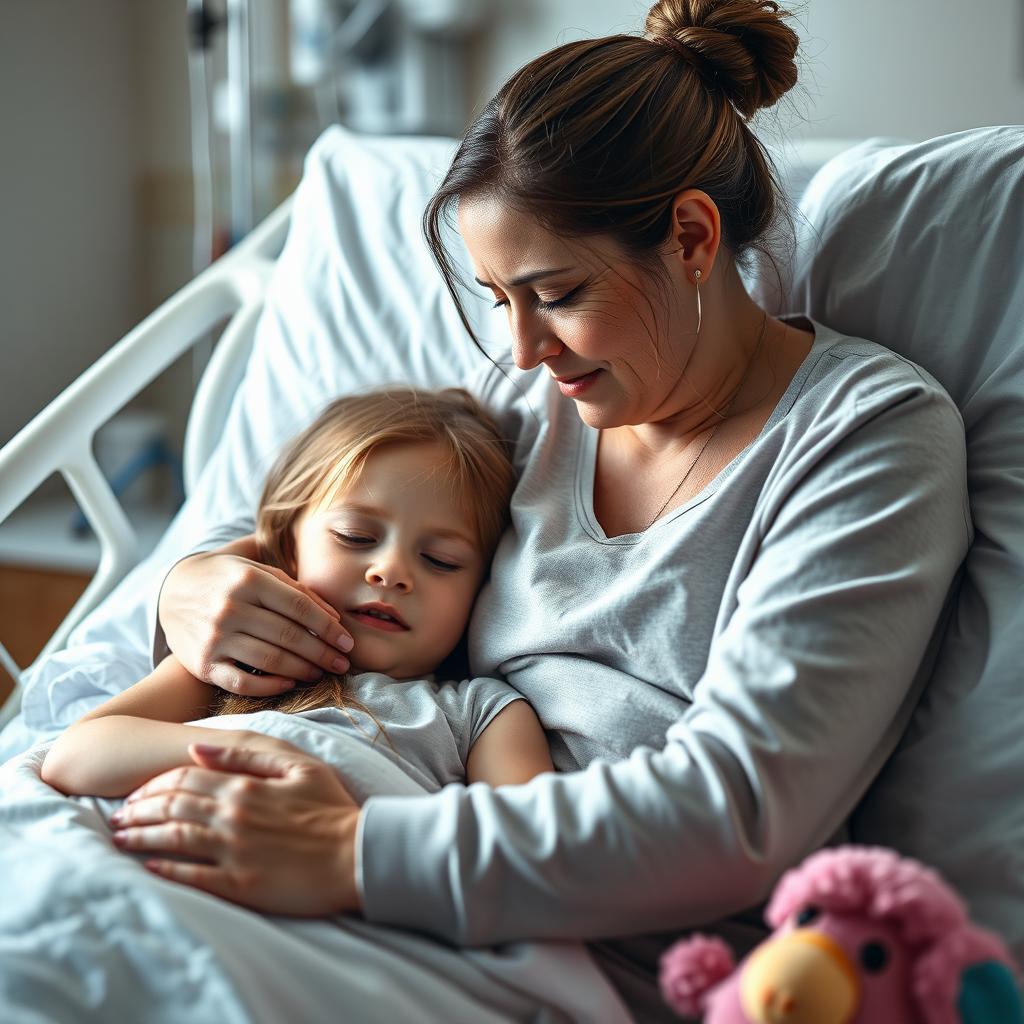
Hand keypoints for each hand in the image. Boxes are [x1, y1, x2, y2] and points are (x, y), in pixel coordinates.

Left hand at [111, 743, 361, 916]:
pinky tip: (148, 865)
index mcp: (245, 787)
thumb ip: (246, 755)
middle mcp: (232, 816)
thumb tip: (197, 747)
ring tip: (120, 838)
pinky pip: (192, 876)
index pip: (184, 779)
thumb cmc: (332, 808)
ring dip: (141, 836)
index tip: (136, 792)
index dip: (153, 785)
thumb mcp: (297, 765)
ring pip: (173, 839)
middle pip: (170, 807)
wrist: (357, 854)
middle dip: (138, 810)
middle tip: (118, 815)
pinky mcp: (240, 884)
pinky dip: (166, 869)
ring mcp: (234, 852)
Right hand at [159, 545, 353, 694]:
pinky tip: (289, 683)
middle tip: (343, 664)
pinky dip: (271, 686)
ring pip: (271, 660)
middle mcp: (230, 608)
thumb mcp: (260, 570)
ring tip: (321, 672)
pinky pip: (243, 683)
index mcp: (249, 580)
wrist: (172, 591)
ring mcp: (215, 638)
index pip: (300, 607)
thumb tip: (334, 617)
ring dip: (303, 670)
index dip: (329, 628)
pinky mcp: (203, 664)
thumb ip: (296, 590)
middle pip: (289, 636)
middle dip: (323, 653)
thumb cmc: (229, 579)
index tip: (347, 642)